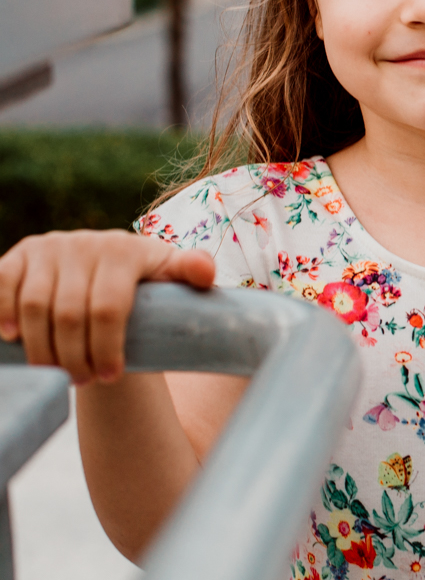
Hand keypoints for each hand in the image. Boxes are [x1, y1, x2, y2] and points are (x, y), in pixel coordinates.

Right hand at [0, 230, 214, 383]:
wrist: (107, 274)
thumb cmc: (147, 284)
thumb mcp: (173, 277)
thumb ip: (193, 271)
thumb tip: (205, 273)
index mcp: (126, 249)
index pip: (110, 307)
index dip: (107, 347)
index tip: (112, 375)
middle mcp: (84, 243)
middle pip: (71, 313)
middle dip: (75, 355)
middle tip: (83, 381)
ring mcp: (49, 247)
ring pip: (35, 306)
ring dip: (42, 347)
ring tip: (57, 373)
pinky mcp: (18, 257)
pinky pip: (2, 284)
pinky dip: (3, 312)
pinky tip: (14, 339)